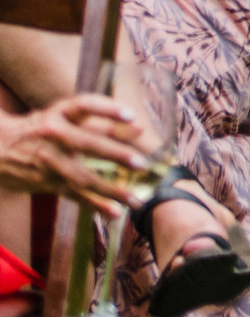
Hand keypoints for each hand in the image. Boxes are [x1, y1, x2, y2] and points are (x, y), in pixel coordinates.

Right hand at [0, 92, 162, 214]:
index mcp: (59, 112)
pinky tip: (115, 212)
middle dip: (115, 154)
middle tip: (141, 163)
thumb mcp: (61, 114)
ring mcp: (49, 162)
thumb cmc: (41, 127)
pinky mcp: (48, 183)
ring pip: (82, 177)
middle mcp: (53, 135)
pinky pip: (74, 195)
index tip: (131, 115)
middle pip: (87, 144)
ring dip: (111, 190)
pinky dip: (95, 205)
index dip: (108, 109)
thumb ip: (94, 117)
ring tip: (136, 199)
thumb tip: (133, 123)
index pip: (85, 105)